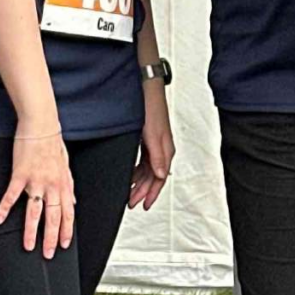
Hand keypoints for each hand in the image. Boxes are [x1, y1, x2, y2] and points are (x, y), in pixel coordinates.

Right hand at [4, 120, 74, 256]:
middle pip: (54, 217)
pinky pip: (12, 195)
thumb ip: (69, 186)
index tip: (64, 245)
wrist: (41, 124)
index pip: (68, 213)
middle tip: (48, 255)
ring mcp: (36, 181)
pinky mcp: (20, 174)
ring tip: (28, 246)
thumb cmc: (52, 143)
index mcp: (63, 185)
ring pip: (35, 211)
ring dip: (31, 231)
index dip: (67, 230)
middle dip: (52, 238)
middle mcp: (52, 186)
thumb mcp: (65, 166)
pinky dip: (5, 208)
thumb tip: (74, 201)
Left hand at [130, 80, 174, 209]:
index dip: (151, 194)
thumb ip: (157, 156)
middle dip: (142, 191)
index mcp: (165, 150)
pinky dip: (136, 170)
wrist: (146, 88)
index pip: (159, 179)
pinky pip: (143, 161)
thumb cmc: (151, 107)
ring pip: (147, 170)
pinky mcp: (148, 139)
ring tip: (128, 191)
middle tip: (131, 202)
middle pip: (152, 177)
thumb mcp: (153, 135)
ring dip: (138, 182)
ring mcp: (155, 144)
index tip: (143, 205)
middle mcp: (162, 149)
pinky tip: (129, 173)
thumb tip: (160, 175)